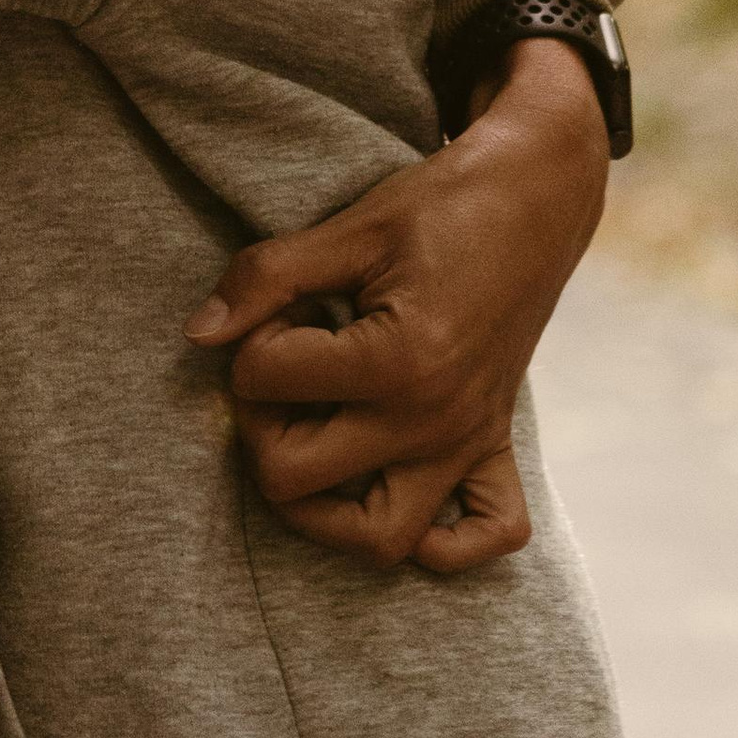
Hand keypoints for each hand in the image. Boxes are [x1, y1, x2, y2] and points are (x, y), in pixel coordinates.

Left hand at [186, 39, 608, 574]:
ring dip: (325, 512)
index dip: (250, 343)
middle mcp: (434, 419)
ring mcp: (469, 441)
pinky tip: (399, 487)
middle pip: (294, 483)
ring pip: (382, 541)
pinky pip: (489, 536)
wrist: (537, 195)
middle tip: (281, 376)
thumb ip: (266, 278)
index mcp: (396, 360)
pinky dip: (445, 542)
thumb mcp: (350, 229)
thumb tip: (200, 334)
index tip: (281, 312)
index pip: (264, 384)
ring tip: (312, 445)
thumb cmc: (442, 207)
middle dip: (262, 428)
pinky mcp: (497, 444)